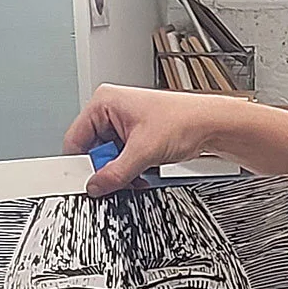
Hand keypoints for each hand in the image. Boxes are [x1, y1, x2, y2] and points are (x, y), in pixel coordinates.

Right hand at [63, 84, 245, 196]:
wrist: (211, 125)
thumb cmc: (184, 120)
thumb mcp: (143, 151)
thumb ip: (116, 173)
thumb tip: (96, 186)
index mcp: (104, 102)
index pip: (76, 138)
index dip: (82, 164)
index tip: (89, 183)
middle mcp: (112, 111)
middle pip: (93, 151)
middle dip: (107, 169)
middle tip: (120, 179)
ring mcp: (125, 125)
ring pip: (110, 158)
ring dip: (121, 172)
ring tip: (138, 173)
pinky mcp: (137, 138)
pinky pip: (124, 159)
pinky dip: (131, 171)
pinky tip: (143, 173)